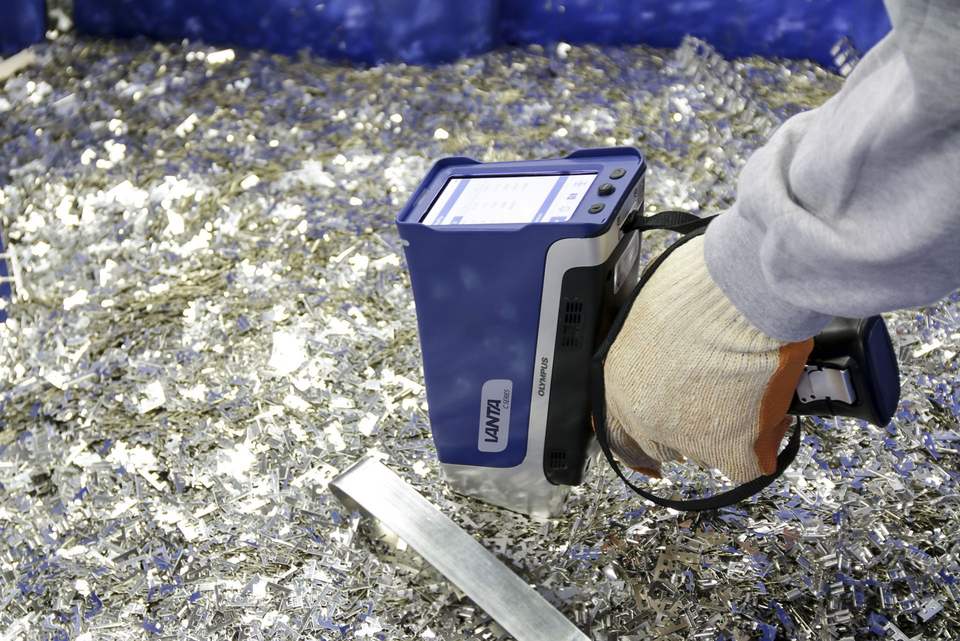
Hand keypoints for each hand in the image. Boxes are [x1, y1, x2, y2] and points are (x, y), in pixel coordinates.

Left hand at [604, 235, 813, 483]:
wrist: (744, 292)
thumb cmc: (702, 285)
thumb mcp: (652, 311)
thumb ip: (651, 346)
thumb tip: (667, 349)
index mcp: (618, 382)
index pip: (618, 432)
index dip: (639, 438)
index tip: (651, 448)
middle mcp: (645, 417)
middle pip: (664, 444)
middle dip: (689, 428)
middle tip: (717, 405)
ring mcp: (687, 438)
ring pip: (707, 451)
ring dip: (727, 430)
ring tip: (750, 389)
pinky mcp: (732, 451)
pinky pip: (749, 463)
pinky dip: (765, 441)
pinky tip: (773, 413)